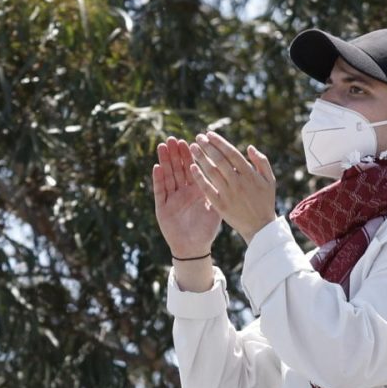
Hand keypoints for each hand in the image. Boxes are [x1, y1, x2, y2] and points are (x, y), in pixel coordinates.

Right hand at [151, 138, 220, 259]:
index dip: (189, 155)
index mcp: (196, 190)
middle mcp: (183, 192)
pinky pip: (160, 191)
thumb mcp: (215, 209)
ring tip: (163, 146)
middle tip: (173, 139)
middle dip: (175, 154)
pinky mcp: (162, 207)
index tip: (188, 141)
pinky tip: (157, 167)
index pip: (192, 168)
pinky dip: (159, 180)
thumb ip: (218, 192)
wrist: (194, 248)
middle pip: (178, 169)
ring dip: (165, 161)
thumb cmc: (206, 230)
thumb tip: (229, 174)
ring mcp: (171, 198)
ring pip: (168, 176)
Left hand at [191, 132, 278, 239]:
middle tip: (198, 137)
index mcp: (250, 174)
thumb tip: (249, 147)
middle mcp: (238, 182)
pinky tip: (192, 167)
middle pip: (219, 160)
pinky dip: (200, 177)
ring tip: (192, 148)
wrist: (260, 227)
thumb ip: (261, 162)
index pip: (231, 153)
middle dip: (207, 146)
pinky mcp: (221, 205)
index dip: (219, 142)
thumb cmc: (265, 201)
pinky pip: (207, 189)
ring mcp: (229, 194)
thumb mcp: (270, 180)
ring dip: (201, 158)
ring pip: (212, 172)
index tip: (209, 134)